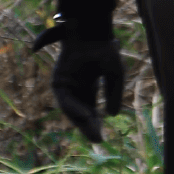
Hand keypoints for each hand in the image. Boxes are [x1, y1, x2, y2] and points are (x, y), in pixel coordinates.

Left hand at [33, 18, 123, 142]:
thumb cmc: (105, 50)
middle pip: (80, 112)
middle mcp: (75, 87)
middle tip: (97, 139)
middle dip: (88, 126)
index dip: (94, 123)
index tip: (100, 138)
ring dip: (81, 120)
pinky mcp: (58, 80)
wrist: (93, 33)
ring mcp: (65, 84)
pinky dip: (74, 108)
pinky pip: (64, 98)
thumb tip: (112, 115)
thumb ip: (113, 94)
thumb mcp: (115, 75)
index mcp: (88, 86)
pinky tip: (86, 115)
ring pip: (71, 108)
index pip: (90, 109)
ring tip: (92, 132)